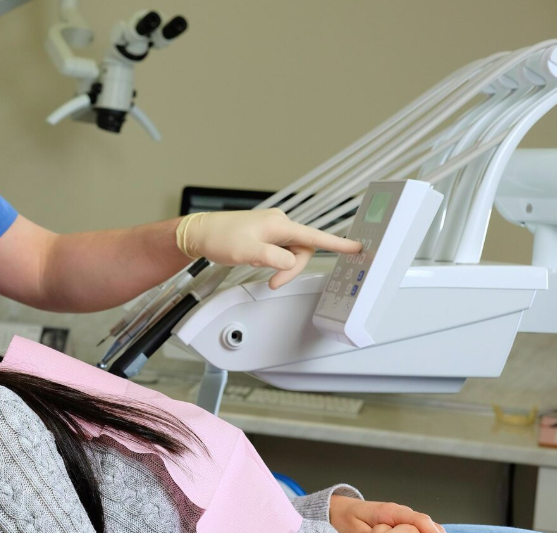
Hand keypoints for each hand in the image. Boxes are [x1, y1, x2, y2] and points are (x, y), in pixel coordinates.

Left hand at [176, 209, 361, 288]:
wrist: (200, 233)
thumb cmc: (220, 237)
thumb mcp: (247, 251)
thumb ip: (272, 258)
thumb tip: (290, 262)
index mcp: (280, 225)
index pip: (314, 236)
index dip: (337, 244)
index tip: (357, 247)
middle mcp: (279, 225)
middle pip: (302, 251)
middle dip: (290, 269)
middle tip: (273, 282)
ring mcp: (272, 231)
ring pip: (290, 254)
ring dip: (281, 268)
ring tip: (262, 271)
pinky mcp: (265, 237)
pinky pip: (280, 252)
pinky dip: (273, 263)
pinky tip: (258, 262)